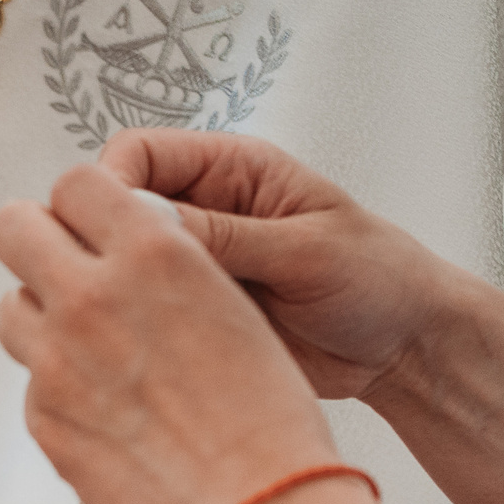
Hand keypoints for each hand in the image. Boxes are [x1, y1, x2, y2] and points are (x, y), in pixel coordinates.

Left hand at [0, 160, 342, 503]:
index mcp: (155, 252)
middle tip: (65, 266)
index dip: (82, 202)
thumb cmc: (266, 415)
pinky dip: (61, 386)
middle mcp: (92, 296)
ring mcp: (55, 360)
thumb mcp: (231, 301)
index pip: (76, 183)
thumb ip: (165, 262)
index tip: (93, 222)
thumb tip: (122, 241)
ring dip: (41, 315)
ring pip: (11, 307)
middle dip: (35, 239)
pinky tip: (112, 411)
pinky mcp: (42, 418)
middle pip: (12, 228)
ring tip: (94, 345)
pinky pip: (32, 380)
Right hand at [97, 130, 468, 404]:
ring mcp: (192, 267)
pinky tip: (141, 349)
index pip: (139, 155)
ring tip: (128, 324)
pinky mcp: (190, 315)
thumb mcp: (304, 248)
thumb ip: (225, 235)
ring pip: (119, 267)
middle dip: (102, 242)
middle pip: (114, 210)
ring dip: (115, 292)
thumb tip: (144, 221)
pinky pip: (139, 315)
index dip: (109, 186)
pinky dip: (130, 330)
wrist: (402, 347)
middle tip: (110, 283)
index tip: (106, 228)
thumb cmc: (378, 279)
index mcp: (233, 170)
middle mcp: (203, 212)